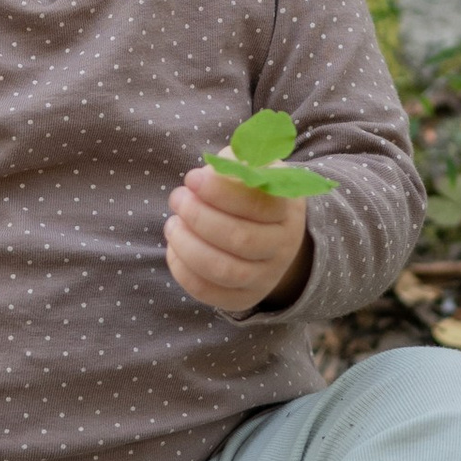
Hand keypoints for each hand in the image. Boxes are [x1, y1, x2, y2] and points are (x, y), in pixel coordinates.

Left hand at [166, 163, 316, 315]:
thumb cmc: (253, 191)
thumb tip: (213, 170)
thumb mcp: (253, 166)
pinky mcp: (243, 298)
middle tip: (177, 198)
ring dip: (188, 246)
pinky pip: (211, 293)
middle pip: (240, 240)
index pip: (257, 205)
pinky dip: (184, 272)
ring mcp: (265, 277)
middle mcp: (282, 247)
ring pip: (224, 271)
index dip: (220, 192)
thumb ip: (235, 162)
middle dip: (199, 217)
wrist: (272, 232)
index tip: (192, 178)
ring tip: (172, 225)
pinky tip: (174, 248)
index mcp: (287, 210)